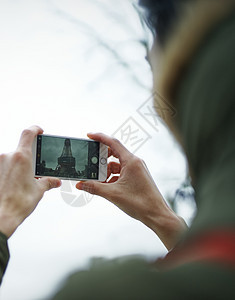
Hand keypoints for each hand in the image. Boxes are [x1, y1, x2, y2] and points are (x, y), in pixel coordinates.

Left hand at [0, 126, 60, 237]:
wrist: (1, 217)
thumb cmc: (17, 204)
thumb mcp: (38, 190)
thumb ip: (48, 182)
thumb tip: (55, 181)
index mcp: (22, 157)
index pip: (28, 134)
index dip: (35, 129)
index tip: (39, 131)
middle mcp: (7, 157)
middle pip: (21, 150)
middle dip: (28, 160)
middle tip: (32, 173)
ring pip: (11, 160)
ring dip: (18, 168)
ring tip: (21, 183)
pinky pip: (3, 167)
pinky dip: (9, 173)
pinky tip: (12, 186)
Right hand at [76, 133, 186, 249]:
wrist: (156, 215)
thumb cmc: (140, 203)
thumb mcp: (113, 194)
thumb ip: (94, 187)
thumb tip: (80, 184)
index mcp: (131, 161)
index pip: (113, 143)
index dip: (100, 137)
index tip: (89, 135)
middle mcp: (135, 162)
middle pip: (114, 153)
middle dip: (101, 158)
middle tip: (90, 163)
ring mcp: (137, 170)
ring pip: (117, 165)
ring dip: (106, 171)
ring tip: (97, 180)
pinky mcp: (137, 177)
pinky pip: (122, 172)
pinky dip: (112, 177)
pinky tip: (106, 186)